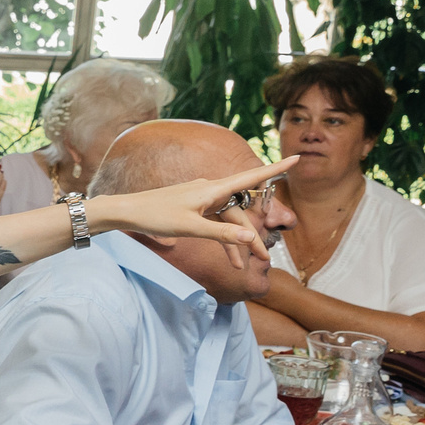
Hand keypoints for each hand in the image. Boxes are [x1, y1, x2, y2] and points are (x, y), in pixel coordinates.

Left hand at [89, 155, 301, 268]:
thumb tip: (251, 237)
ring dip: (235, 244)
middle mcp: (211, 190)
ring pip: (228, 222)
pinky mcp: (194, 208)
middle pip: (241, 214)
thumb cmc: (155, 215)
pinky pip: (215, 223)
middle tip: (265, 260)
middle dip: (253, 238)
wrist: (127, 211)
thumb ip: (222, 234)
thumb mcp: (190, 228)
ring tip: (241, 267)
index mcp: (213, 189)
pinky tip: (227, 258)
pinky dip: (222, 239)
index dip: (276, 168)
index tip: (297, 157)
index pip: (251, 177)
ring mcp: (202, 199)